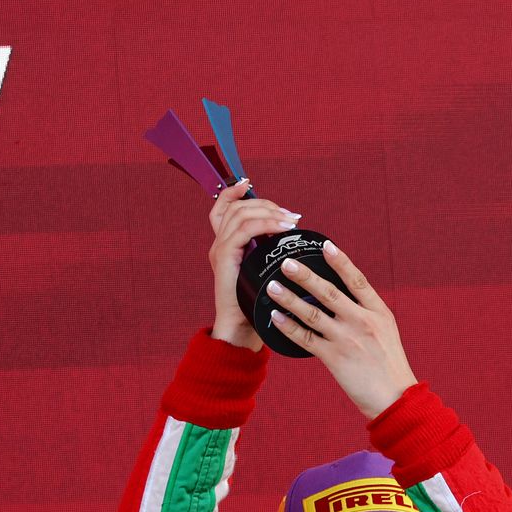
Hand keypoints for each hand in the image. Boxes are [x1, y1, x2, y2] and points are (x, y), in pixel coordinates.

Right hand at [207, 180, 302, 349]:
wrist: (242, 328)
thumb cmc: (259, 303)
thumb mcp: (264, 272)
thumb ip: (268, 252)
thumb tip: (289, 232)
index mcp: (226, 244)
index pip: (222, 208)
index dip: (233, 192)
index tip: (248, 182)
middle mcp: (219, 243)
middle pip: (236, 207)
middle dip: (265, 204)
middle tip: (290, 215)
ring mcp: (220, 250)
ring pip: (240, 215)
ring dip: (269, 212)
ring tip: (291, 221)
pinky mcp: (224, 258)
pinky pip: (243, 230)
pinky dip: (264, 224)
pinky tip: (282, 227)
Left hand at [266, 243, 418, 417]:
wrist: (396, 398)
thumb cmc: (390, 365)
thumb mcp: (386, 331)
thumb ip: (366, 312)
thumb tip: (343, 294)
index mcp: (378, 313)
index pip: (357, 281)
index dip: (341, 262)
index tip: (325, 245)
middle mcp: (362, 322)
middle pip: (329, 292)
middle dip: (305, 276)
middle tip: (286, 262)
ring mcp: (347, 340)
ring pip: (312, 313)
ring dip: (289, 299)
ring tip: (272, 286)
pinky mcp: (335, 358)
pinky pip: (306, 339)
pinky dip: (289, 327)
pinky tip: (275, 317)